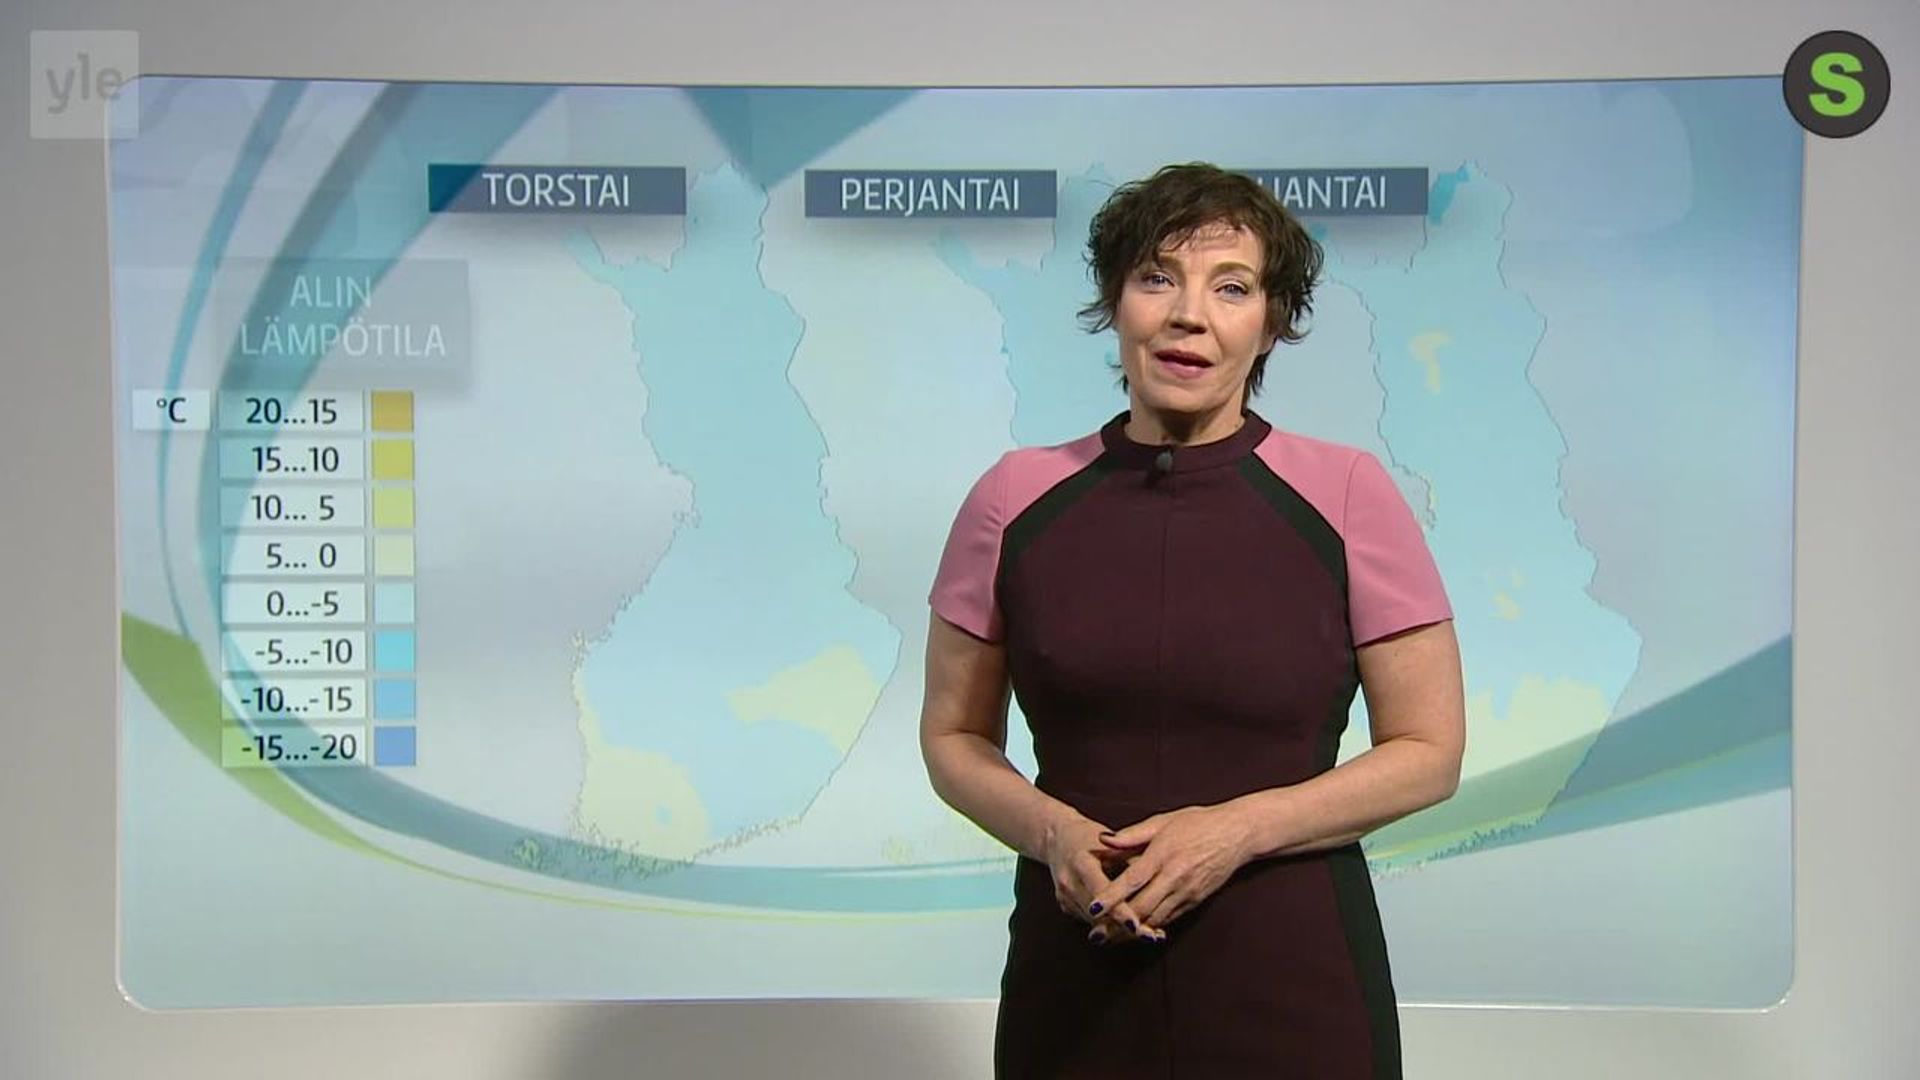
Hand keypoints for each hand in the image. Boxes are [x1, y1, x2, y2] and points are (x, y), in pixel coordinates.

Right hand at [1039, 814, 1158, 944]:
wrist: (1058, 838)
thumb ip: (1132, 862)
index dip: (1120, 911)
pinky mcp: (1065, 906)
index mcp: (1080, 862)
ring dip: (1120, 932)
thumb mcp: (1113, 843)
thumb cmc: (1091, 837)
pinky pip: (1090, 921)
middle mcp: (1069, 882)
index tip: (1137, 926)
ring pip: (1094, 923)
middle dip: (1124, 928)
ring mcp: (1064, 897)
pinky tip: (1130, 929)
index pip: (1101, 892)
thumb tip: (1156, 884)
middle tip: (1152, 936)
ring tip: (1148, 935)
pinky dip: (1110, 927)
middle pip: (1097, 914)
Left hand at [1087, 804, 1254, 929]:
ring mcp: (1187, 891)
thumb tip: (1103, 839)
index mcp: (1163, 854)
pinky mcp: (1195, 901)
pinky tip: (1135, 933)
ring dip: (1132, 931)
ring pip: (1155, 918)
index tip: (1093, 909)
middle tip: (1094, 934)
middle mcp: (1175, 877)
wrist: (1237, 834)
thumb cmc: (1197, 823)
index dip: (1112, 897)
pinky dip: (1151, 927)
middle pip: (1142, 907)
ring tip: (1110, 939)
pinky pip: (1169, 919)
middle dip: (1117, 923)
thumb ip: (1131, 835)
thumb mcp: (1163, 821)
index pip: (1132, 880)